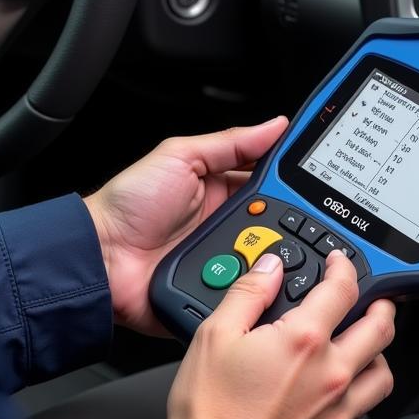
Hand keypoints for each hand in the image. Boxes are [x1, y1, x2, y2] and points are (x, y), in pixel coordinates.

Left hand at [83, 117, 288, 335]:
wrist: (102, 257)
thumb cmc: (129, 204)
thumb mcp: (180, 157)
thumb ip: (230, 142)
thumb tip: (274, 125)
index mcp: (224, 189)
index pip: (272, 183)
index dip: (292, 182)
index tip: (317, 180)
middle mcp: (228, 225)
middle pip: (279, 223)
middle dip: (288, 222)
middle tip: (279, 218)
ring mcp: (226, 261)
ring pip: (270, 260)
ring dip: (272, 255)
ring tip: (262, 247)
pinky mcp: (220, 292)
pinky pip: (250, 292)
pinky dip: (257, 286)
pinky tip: (257, 278)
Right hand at [159, 251, 395, 418]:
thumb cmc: (210, 412)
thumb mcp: (214, 335)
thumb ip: (247, 293)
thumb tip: (269, 268)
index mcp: (303, 340)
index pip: (342, 289)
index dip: (344, 267)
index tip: (339, 263)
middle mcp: (331, 374)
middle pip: (379, 330)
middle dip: (381, 306)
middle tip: (373, 298)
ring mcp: (337, 412)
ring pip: (382, 375)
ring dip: (378, 353)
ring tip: (364, 344)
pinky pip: (363, 418)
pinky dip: (359, 400)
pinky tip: (342, 395)